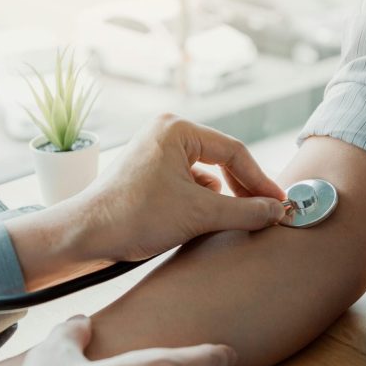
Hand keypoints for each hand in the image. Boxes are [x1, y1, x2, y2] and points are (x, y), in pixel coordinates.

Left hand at [77, 114, 286, 262]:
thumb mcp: (199, 215)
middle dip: (243, 188)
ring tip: (239, 220)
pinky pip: (187, 183)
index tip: (280, 204)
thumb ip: (244, 211)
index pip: (234, 151)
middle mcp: (166, 133)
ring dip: (222, 198)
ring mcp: (155, 152)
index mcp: (177, 129)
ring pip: (205, 174)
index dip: (261, 180)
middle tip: (266, 213)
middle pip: (221, 159)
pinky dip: (202, 202)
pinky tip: (209, 221)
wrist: (85, 236)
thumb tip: (277, 211)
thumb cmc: (134, 217)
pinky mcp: (148, 174)